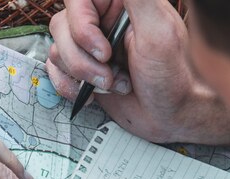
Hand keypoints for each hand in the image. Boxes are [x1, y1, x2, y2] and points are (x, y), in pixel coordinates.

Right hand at [47, 0, 229, 144]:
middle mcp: (103, 21)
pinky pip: (55, 70)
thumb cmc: (174, 76)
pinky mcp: (83, 70)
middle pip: (62, 26)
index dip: (81, 25)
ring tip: (112, 84)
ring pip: (58, 50)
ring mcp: (91, 47)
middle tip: (109, 72)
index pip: (78, 0)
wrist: (173, 116)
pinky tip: (94, 93)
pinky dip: (69, 86)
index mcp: (122, 3)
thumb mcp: (158, 29)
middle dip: (81, 58)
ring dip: (81, 74)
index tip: (102, 50)